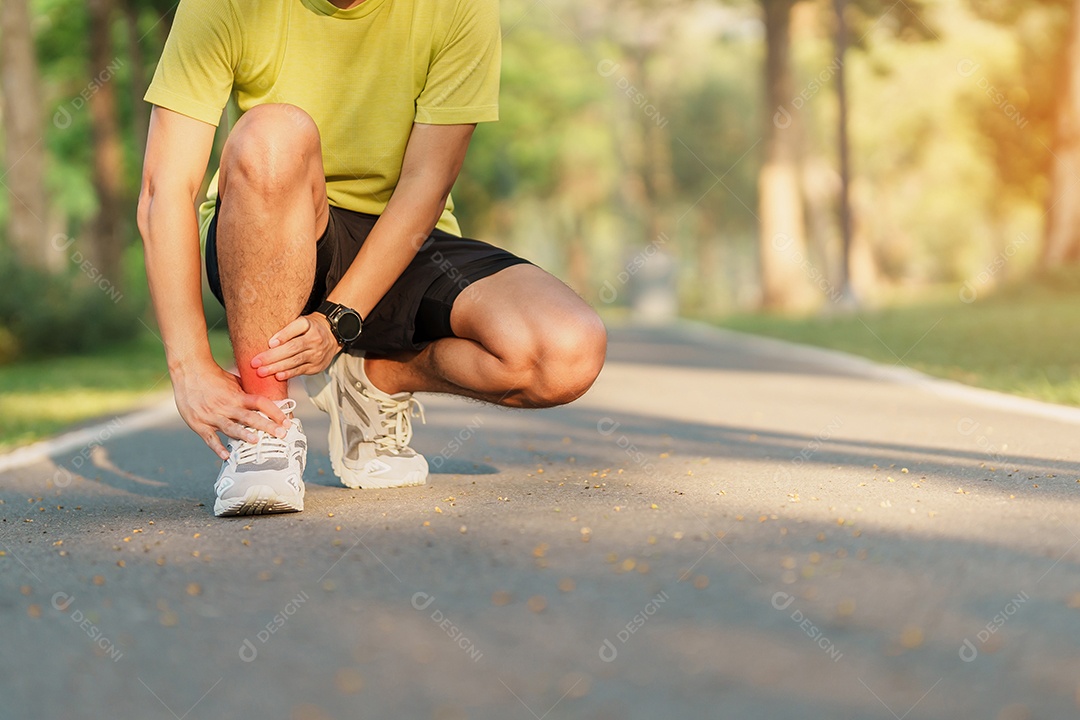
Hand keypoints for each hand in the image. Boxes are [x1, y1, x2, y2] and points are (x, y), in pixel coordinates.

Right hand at [172, 360, 289, 459]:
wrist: (188, 371)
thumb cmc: (214, 376)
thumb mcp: (234, 381)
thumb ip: (247, 392)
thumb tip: (266, 398)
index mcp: (237, 395)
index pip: (261, 403)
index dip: (275, 412)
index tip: (286, 422)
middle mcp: (227, 406)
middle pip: (250, 417)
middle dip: (267, 426)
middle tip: (281, 434)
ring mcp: (213, 415)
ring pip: (231, 427)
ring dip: (244, 435)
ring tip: (256, 441)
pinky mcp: (199, 423)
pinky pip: (209, 438)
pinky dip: (217, 447)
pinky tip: (226, 456)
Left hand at [251, 313, 339, 381]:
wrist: (332, 336)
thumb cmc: (310, 328)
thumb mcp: (301, 322)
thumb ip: (286, 329)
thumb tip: (270, 343)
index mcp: (309, 325)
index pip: (296, 328)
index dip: (283, 336)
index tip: (270, 343)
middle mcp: (315, 339)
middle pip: (293, 348)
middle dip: (273, 356)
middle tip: (256, 362)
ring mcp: (317, 354)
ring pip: (295, 361)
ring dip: (277, 367)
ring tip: (262, 371)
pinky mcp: (317, 366)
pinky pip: (301, 370)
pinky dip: (289, 373)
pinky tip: (278, 376)